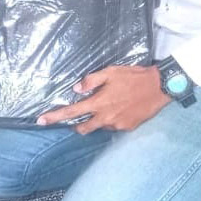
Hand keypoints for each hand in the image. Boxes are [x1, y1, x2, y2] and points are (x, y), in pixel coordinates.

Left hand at [36, 65, 169, 133]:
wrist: (159, 87)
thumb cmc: (134, 77)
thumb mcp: (111, 72)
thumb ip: (92, 80)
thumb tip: (76, 88)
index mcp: (99, 103)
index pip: (72, 113)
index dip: (55, 117)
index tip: (41, 121)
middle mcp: (106, 118)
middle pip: (83, 128)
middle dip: (78, 125)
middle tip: (81, 116)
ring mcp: (117, 125)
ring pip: (100, 126)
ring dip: (99, 119)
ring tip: (111, 105)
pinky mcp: (128, 128)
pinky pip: (114, 126)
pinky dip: (113, 119)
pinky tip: (122, 108)